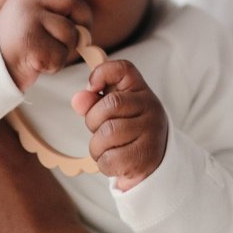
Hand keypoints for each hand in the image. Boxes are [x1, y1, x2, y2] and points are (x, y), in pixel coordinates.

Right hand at [0, 0, 92, 91]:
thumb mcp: (32, 20)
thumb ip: (55, 13)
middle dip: (79, 31)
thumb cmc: (17, 47)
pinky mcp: (30, 45)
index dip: (82, 12)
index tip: (82, 27)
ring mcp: (28, 22)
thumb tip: (86, 29)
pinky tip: (37, 64)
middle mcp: (28, 3)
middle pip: (73, 9)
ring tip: (44, 54)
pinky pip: (60, 55)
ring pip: (70, 35)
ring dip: (64, 52)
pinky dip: (54, 66)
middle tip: (73, 44)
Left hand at [72, 59, 168, 189]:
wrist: (153, 161)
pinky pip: (110, 159)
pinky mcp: (146, 158)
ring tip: (107, 148)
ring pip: (107, 135)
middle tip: (100, 130)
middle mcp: (150, 107)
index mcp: (140, 90)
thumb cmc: (127, 130)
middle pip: (109, 105)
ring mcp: (151, 133)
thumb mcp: (110, 111)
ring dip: (97, 147)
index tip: (92, 88)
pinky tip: (114, 160)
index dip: (101, 74)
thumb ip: (93, 101)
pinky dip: (104, 163)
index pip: (122, 69)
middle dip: (93, 121)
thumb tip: (78, 99)